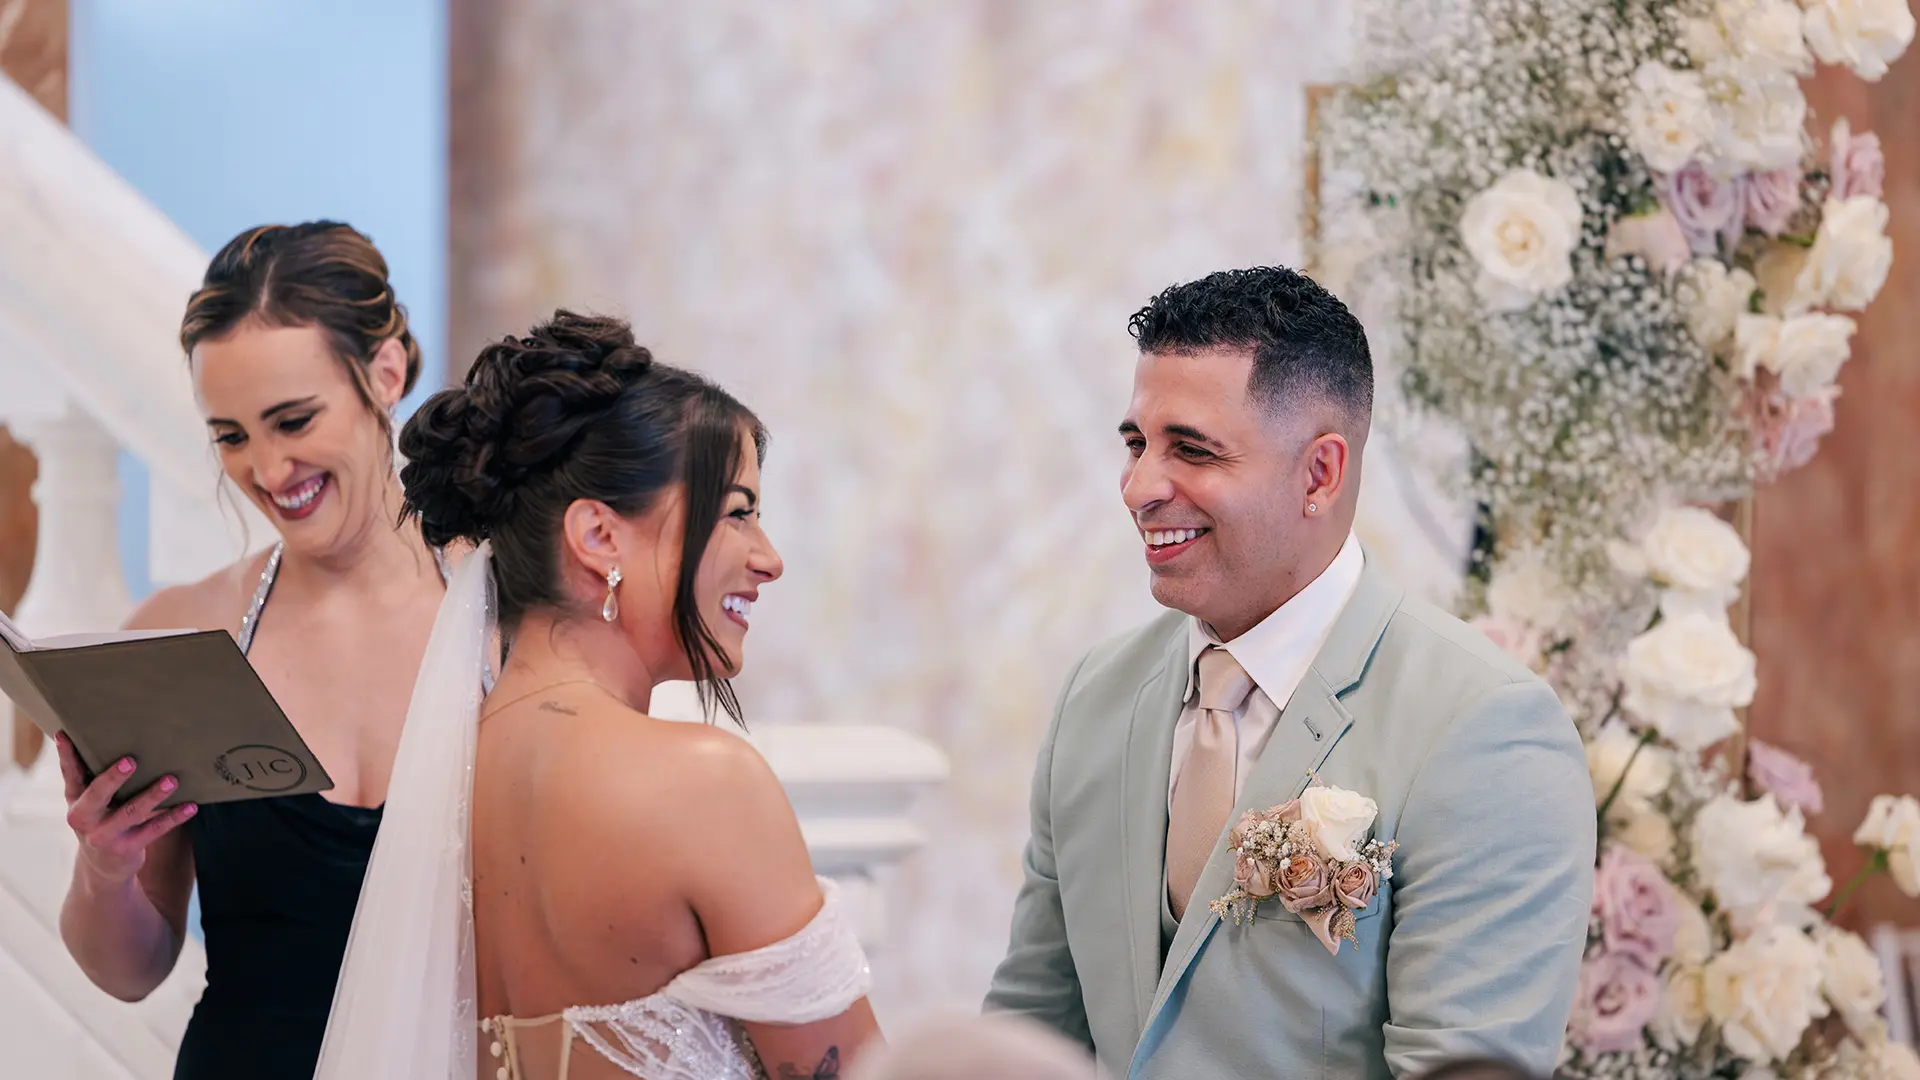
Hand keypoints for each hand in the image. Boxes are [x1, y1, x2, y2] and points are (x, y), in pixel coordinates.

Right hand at [56, 734, 196, 885]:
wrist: (103, 868)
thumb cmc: (101, 820)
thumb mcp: (89, 803)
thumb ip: (91, 777)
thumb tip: (109, 734)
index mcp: (75, 801)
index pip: (69, 775)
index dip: (66, 756)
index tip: (65, 735)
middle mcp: (85, 819)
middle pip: (97, 795)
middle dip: (113, 779)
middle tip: (130, 761)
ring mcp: (105, 836)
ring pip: (131, 812)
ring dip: (153, 795)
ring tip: (172, 780)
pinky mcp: (127, 848)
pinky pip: (154, 830)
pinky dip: (173, 817)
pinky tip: (190, 806)